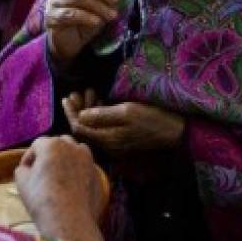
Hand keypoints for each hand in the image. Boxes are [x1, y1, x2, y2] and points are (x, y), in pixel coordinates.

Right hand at [14, 136, 104, 240]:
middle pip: (58, 144)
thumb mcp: (22, 182)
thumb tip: (28, 168)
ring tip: (59, 175)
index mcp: (52, 144)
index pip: (37, 145)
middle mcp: (73, 147)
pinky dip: (78, 172)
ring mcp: (88, 161)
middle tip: (42, 171)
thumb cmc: (42, 199)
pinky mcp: (98, 175)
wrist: (69, 221)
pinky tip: (71, 187)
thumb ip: (23, 169)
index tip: (25, 170)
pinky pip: (85, 168)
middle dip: (49, 154)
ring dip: (66, 159)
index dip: (29, 157)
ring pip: (76, 152)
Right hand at [45, 0, 121, 65]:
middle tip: (116, 0)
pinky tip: (97, 22)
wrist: (70, 44)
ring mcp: (53, 3)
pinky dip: (86, 17)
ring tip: (111, 15)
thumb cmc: (84, 24)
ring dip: (98, 6)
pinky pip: (70, 14)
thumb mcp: (99, 8)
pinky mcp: (51, 17)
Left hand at [64, 99, 184, 153]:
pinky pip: (102, 130)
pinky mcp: (121, 140)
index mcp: (108, 140)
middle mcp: (108, 146)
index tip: (66, 97)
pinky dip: (97, 117)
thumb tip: (80, 115)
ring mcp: (115, 144)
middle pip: (84, 130)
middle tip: (73, 95)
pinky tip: (97, 103)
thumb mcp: (127, 112)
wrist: (175, 132)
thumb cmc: (153, 118)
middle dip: (76, 112)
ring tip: (83, 95)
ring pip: (92, 130)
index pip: (79, 129)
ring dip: (86, 113)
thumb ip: (103, 115)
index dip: (70, 113)